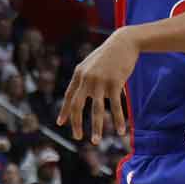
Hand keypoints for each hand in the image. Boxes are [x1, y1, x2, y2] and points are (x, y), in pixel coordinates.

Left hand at [57, 27, 135, 143]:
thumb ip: (88, 81)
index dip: (65, 111)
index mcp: (79, 74)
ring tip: (95, 141)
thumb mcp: (93, 65)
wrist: (124, 42)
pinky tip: (121, 131)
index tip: (60, 123)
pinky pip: (115, 106)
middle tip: (77, 137)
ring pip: (97, 110)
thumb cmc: (109, 55)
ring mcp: (100, 81)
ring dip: (96, 128)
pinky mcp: (115, 82)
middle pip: (78, 106)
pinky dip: (118, 120)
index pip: (69, 96)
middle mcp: (87, 78)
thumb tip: (95, 100)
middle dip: (76, 123)